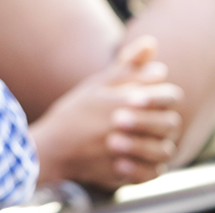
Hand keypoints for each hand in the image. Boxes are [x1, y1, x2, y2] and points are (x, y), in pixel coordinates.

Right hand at [33, 36, 181, 189]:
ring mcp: (126, 152)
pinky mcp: (123, 175)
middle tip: (142, 120)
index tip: (144, 99)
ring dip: (158, 144)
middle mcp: (126, 126)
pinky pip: (152, 173)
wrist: (49, 149)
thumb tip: (152, 43)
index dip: (163, 96)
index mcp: (122, 101)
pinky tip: (136, 158)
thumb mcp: (96, 84)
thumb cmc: (72, 113)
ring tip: (141, 139)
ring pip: (164, 150)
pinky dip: (149, 167)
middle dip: (161, 120)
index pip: (168, 96)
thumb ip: (127, 66)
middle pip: (170, 124)